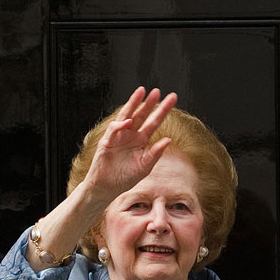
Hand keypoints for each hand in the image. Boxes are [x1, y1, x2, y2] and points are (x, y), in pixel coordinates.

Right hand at [84, 87, 177, 204]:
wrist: (107, 188)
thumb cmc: (126, 178)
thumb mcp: (145, 166)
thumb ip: (156, 153)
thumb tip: (169, 140)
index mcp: (142, 140)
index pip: (154, 122)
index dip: (162, 110)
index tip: (172, 98)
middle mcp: (131, 134)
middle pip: (141, 115)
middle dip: (149, 103)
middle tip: (158, 91)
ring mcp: (119, 136)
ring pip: (127, 116)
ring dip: (133, 104)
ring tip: (141, 92)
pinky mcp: (107, 141)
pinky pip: (114, 129)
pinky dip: (120, 125)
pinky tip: (128, 122)